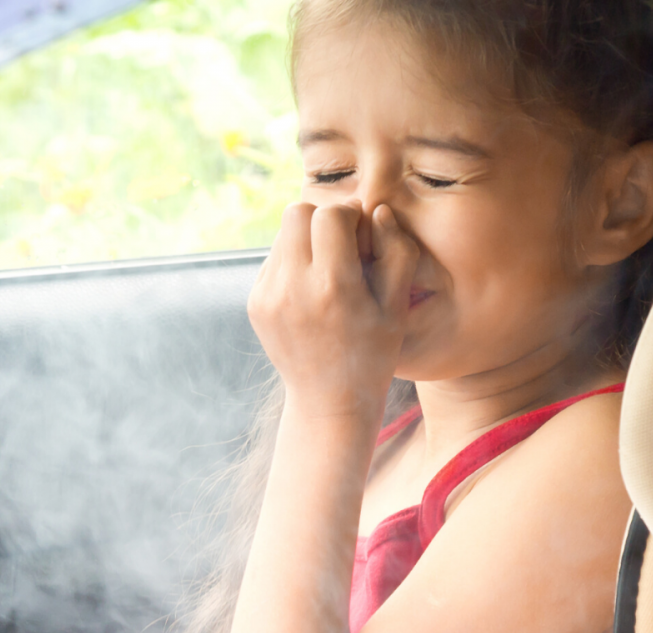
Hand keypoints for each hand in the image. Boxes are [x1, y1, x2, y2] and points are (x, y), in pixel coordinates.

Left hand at [248, 202, 418, 419]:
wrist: (329, 400)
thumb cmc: (373, 351)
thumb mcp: (397, 306)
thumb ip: (397, 252)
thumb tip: (378, 211)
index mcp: (333, 287)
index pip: (329, 215)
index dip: (350, 216)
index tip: (362, 236)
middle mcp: (293, 288)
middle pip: (297, 212)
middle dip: (323, 219)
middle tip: (343, 245)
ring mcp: (268, 296)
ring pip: (282, 234)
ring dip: (307, 240)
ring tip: (329, 270)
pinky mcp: (255, 304)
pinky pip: (273, 260)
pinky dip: (293, 263)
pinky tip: (312, 291)